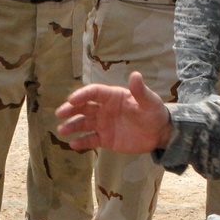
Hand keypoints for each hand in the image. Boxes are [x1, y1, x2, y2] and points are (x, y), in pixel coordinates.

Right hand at [57, 71, 171, 152]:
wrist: (159, 133)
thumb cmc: (154, 113)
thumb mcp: (149, 101)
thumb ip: (140, 91)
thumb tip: (135, 75)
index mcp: (112, 97)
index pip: (94, 93)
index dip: (82, 95)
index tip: (72, 100)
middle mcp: (104, 109)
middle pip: (84, 107)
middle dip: (70, 109)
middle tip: (59, 113)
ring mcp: (103, 124)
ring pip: (84, 123)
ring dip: (72, 126)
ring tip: (62, 130)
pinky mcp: (105, 139)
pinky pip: (91, 140)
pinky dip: (82, 142)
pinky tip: (73, 145)